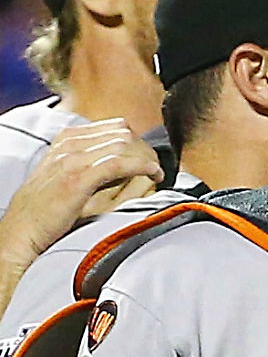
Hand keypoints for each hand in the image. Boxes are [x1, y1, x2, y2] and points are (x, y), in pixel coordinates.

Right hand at [0, 121, 161, 271]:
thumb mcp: (67, 176)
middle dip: (146, 149)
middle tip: (156, 167)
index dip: (139, 142)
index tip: (149, 158)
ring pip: (123, 145)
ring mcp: (72, 159)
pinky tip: (153, 174)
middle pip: (123, 133)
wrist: (22, 229)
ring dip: (147, 158)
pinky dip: (142, 166)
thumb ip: (91, 163)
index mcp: (67, 140)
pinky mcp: (78, 178)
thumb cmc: (46, 209)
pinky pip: (119, 163)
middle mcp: (69, 145)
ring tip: (156, 173)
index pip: (115, 127)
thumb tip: (124, 161)